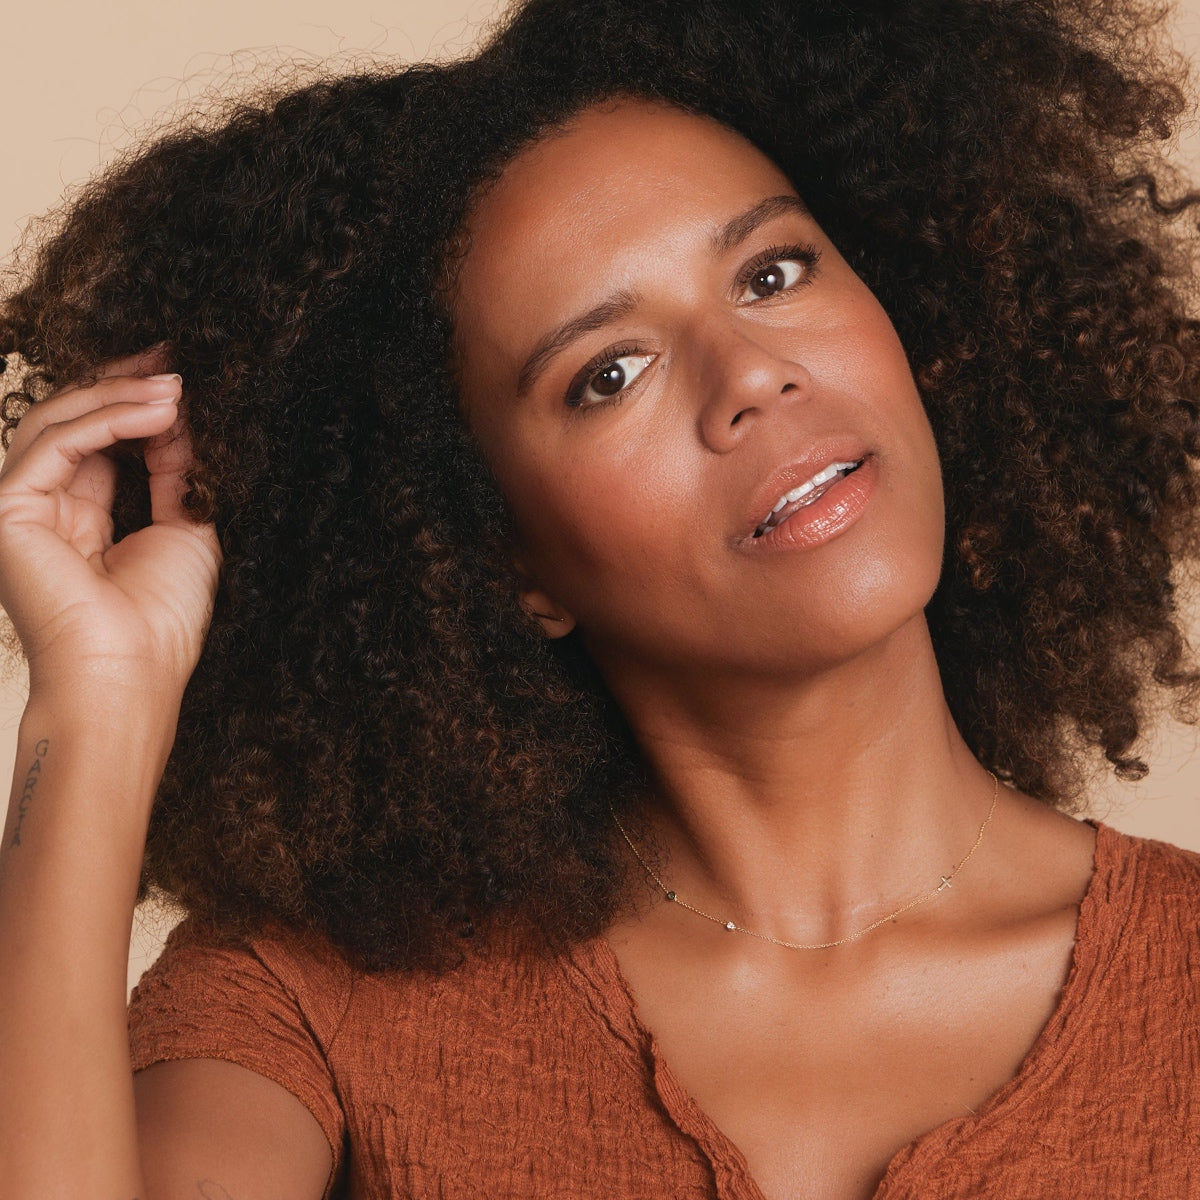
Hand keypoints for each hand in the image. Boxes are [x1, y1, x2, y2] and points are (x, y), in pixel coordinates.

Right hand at [0, 353, 221, 703]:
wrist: (132, 673)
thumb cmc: (162, 620)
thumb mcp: (185, 528)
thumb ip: (176, 473)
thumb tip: (180, 417)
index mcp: (80, 521)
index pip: (100, 444)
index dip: (135, 406)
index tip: (179, 378)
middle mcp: (44, 510)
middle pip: (73, 423)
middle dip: (124, 386)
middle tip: (174, 362)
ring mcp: (20, 507)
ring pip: (59, 422)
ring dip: (120, 395)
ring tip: (175, 384)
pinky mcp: (8, 508)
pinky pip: (57, 442)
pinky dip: (109, 418)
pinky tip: (157, 409)